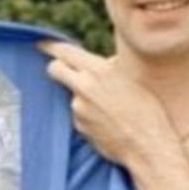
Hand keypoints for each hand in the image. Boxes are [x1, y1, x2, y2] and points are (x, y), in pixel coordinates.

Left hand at [38, 40, 173, 164]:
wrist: (147, 146)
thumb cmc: (147, 111)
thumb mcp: (131, 80)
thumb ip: (109, 70)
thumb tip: (99, 65)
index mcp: (99, 70)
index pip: (65, 52)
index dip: (50, 46)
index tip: (41, 43)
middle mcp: (84, 87)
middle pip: (54, 69)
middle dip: (57, 67)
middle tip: (63, 69)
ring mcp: (78, 108)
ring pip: (70, 94)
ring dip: (81, 96)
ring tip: (106, 107)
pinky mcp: (78, 126)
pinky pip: (78, 114)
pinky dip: (87, 114)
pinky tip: (105, 121)